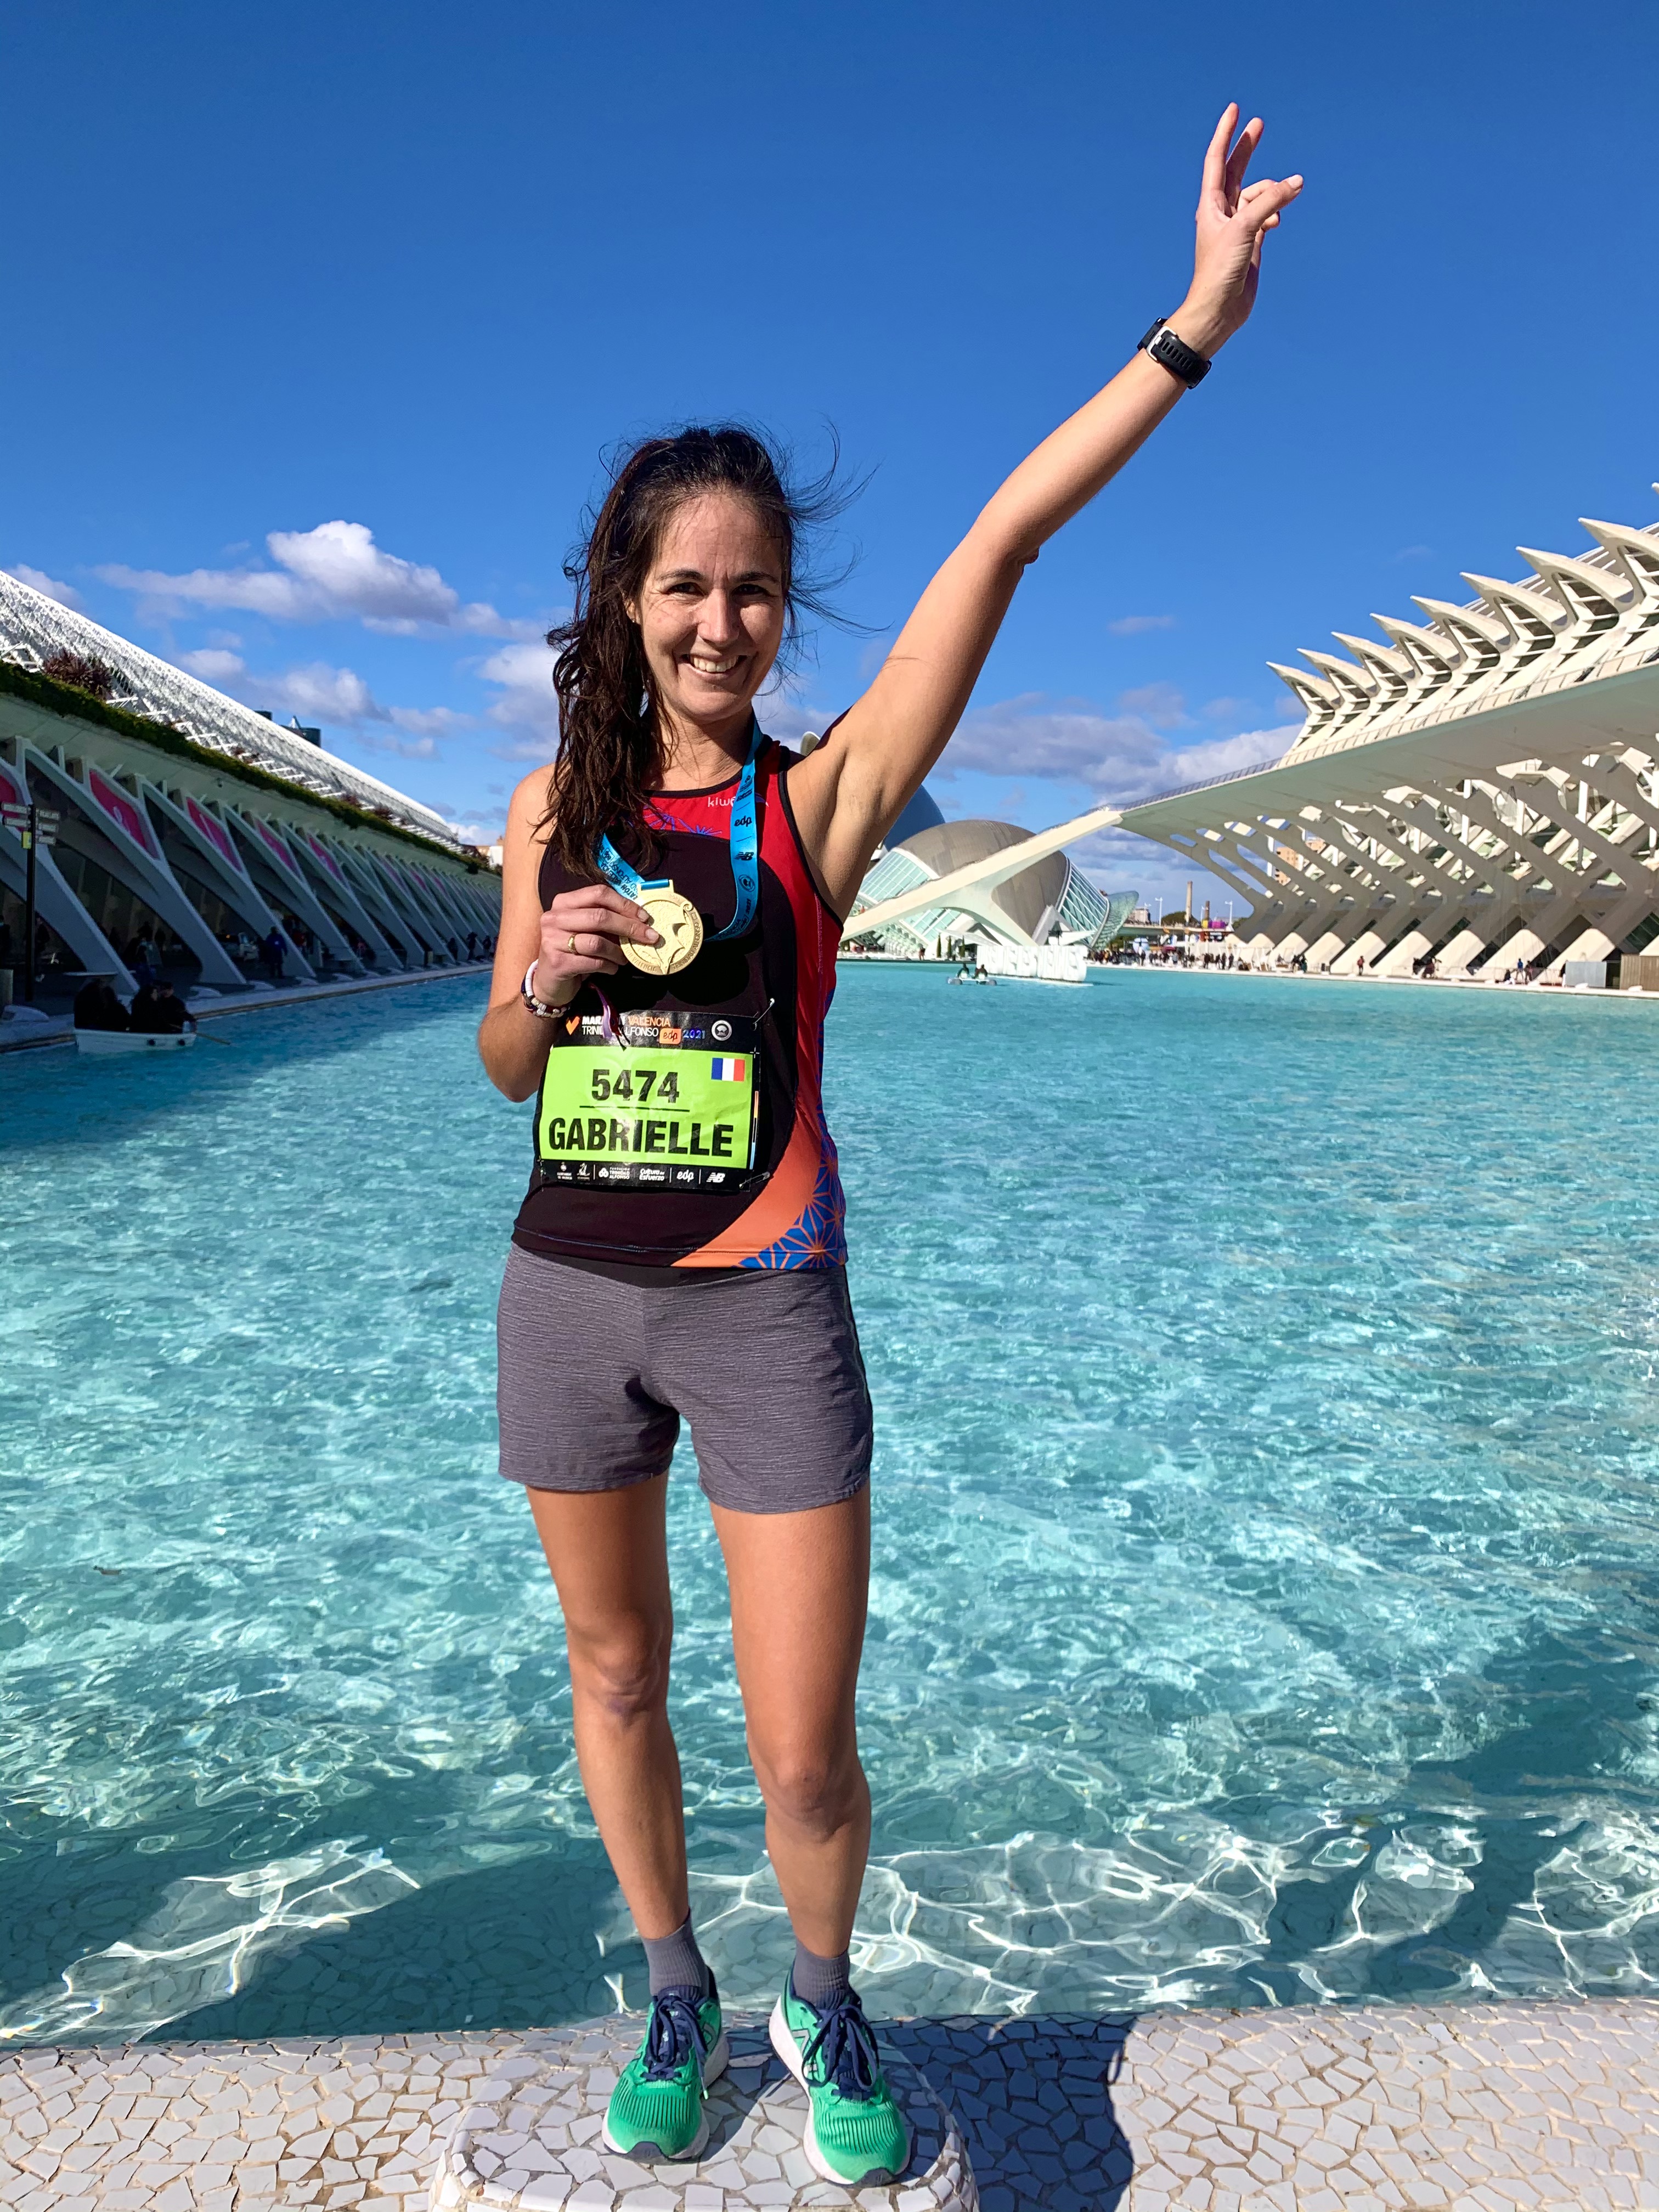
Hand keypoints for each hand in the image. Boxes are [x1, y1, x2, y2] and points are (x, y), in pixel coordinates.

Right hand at [531, 885, 658, 1003]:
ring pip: (597, 942)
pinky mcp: (558, 963)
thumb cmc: (573, 951)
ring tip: (624, 958)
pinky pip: (593, 962)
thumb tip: (640, 919)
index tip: (644, 917)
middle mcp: (555, 918)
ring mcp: (552, 940)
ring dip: (618, 951)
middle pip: (600, 916)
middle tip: (649, 937)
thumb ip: (605, 920)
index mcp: (563, 902)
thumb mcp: (586, 930)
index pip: (598, 894)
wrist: (549, 980)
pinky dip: (609, 966)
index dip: (625, 904)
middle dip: (630, 927)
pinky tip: (612, 968)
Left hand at [1173, 104, 1302, 358]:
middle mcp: (1222, 212)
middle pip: (1236, 171)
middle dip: (1247, 148)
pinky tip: (1279, 220)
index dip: (1225, 135)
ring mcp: (1238, 227)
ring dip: (1273, 193)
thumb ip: (1270, 202)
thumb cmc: (1221, 270)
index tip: (1234, 110)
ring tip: (1287, 196)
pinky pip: (1267, 216)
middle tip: (1259, 123)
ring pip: (1259, 196)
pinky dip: (1276, 212)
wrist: (1219, 309)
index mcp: (1211, 205)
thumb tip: (1296, 183)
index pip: (1217, 160)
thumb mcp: (1245, 228)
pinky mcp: (1252, 242)